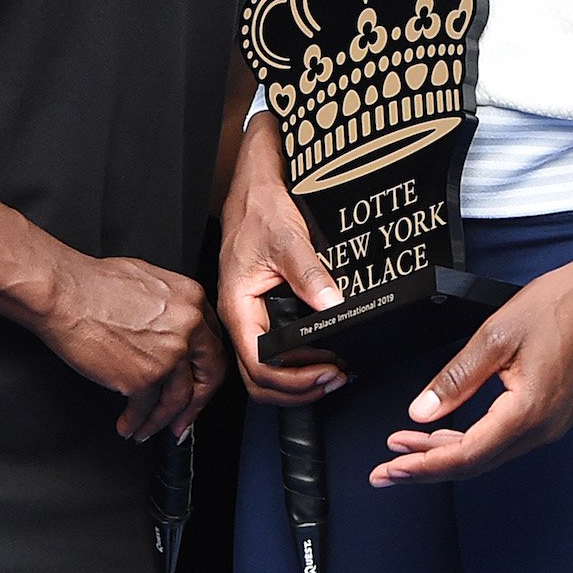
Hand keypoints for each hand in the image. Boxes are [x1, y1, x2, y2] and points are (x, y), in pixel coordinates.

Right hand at [32, 251, 225, 442]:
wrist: (64, 294)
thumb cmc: (94, 284)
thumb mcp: (150, 282)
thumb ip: (172, 308)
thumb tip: (172, 329)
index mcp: (192, 299)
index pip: (212, 343)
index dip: (205, 367)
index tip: (197, 381)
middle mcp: (188, 327)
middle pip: (209, 374)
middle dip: (197, 402)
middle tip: (186, 417)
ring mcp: (168, 355)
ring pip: (177, 399)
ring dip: (163, 420)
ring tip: (150, 428)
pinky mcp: (142, 378)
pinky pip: (145, 408)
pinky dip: (137, 422)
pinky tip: (129, 424)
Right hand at [219, 114, 347, 404]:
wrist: (252, 184)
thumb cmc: (258, 206)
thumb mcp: (287, 237)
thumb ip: (309, 273)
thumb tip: (333, 306)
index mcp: (237, 306)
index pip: (258, 365)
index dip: (293, 379)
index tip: (327, 372)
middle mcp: (240, 317)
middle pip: (259, 378)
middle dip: (298, 388)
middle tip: (335, 379)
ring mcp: (249, 315)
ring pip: (265, 368)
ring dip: (298, 378)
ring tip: (333, 372)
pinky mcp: (261, 309)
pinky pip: (274, 349)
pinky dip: (298, 361)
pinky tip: (322, 353)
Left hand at [370, 212, 572, 487]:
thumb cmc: (557, 307)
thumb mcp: (495, 335)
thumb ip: (456, 378)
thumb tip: (420, 412)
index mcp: (527, 411)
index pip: (466, 454)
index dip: (424, 464)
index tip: (390, 468)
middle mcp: (541, 429)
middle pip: (474, 463)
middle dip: (426, 466)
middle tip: (385, 470)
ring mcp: (548, 426)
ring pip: (486, 454)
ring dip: (444, 454)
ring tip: (404, 447)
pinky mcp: (548, 416)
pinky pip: (500, 441)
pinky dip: (467, 441)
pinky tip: (443, 433)